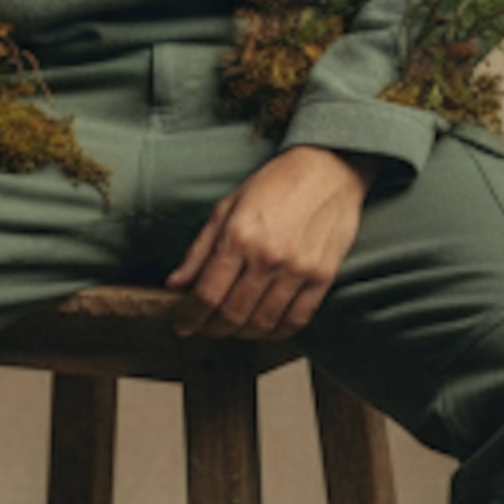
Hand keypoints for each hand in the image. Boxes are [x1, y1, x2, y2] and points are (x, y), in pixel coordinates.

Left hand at [164, 147, 376, 341]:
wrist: (328, 169)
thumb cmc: (275, 183)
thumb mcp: (227, 206)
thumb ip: (199, 249)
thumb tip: (175, 284)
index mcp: (239, 236)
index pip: (207, 294)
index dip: (190, 317)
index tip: (182, 325)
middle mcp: (267, 257)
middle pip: (232, 315)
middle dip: (211, 329)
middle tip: (204, 328)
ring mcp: (297, 270)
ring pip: (262, 323)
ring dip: (241, 334)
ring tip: (231, 328)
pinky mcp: (322, 277)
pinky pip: (296, 320)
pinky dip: (276, 332)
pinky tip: (264, 328)